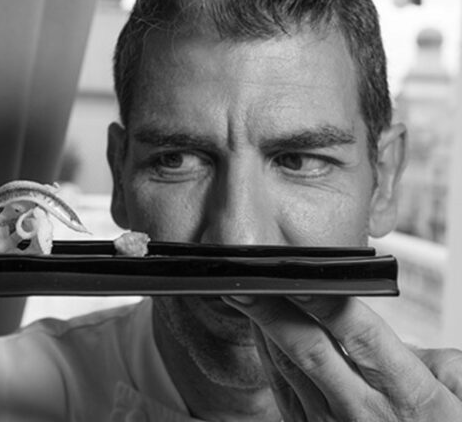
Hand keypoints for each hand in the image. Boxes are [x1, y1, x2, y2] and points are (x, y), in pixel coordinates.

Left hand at [222, 295, 461, 420]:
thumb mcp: (459, 391)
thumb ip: (437, 360)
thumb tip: (402, 333)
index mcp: (409, 395)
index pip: (360, 335)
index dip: (325, 302)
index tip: (298, 275)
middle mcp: (364, 414)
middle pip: (309, 350)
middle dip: (273, 311)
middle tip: (246, 281)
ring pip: (287, 369)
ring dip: (262, 329)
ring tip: (243, 294)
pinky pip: (282, 390)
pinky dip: (266, 356)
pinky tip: (258, 329)